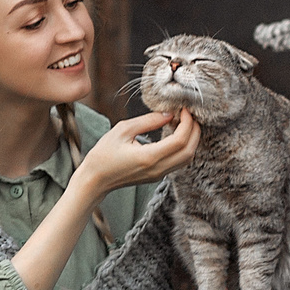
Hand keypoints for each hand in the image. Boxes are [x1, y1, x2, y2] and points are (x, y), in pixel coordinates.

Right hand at [75, 109, 199, 199]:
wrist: (95, 179)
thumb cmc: (104, 154)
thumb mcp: (122, 130)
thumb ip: (148, 121)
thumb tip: (169, 114)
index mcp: (149, 157)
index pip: (180, 140)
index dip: (187, 123)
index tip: (184, 110)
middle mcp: (158, 169)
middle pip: (189, 151)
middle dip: (194, 131)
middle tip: (189, 114)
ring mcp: (159, 175)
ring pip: (187, 158)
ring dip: (191, 140)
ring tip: (184, 123)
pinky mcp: (157, 176)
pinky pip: (179, 162)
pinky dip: (184, 147)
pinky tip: (176, 134)